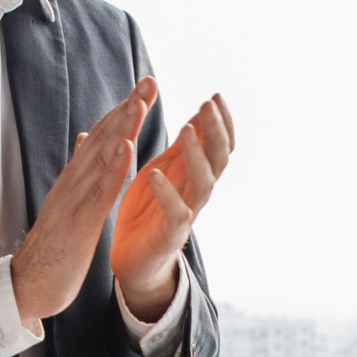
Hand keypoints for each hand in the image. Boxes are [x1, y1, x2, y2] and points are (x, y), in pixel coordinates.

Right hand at [12, 79, 156, 323]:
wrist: (27, 286)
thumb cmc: (51, 249)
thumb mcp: (68, 205)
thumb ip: (79, 173)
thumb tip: (84, 140)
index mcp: (74, 180)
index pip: (100, 138)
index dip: (122, 111)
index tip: (144, 88)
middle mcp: (72, 183)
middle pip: (101, 138)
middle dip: (127, 107)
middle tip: (149, 80)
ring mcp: (72, 201)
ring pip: (100, 158)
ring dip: (122, 128)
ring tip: (140, 102)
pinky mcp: (77, 223)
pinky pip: (97, 192)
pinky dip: (112, 168)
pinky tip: (127, 148)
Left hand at [112, 92, 231, 318]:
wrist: (134, 260)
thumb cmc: (148, 210)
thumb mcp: (166, 169)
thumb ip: (182, 147)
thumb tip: (200, 115)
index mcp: (194, 174)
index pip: (220, 145)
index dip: (222, 122)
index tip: (216, 96)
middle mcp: (197, 192)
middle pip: (219, 158)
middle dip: (215, 130)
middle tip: (207, 104)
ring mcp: (188, 213)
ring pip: (204, 182)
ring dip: (197, 154)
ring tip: (185, 129)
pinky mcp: (170, 234)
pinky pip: (176, 213)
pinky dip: (168, 193)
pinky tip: (156, 173)